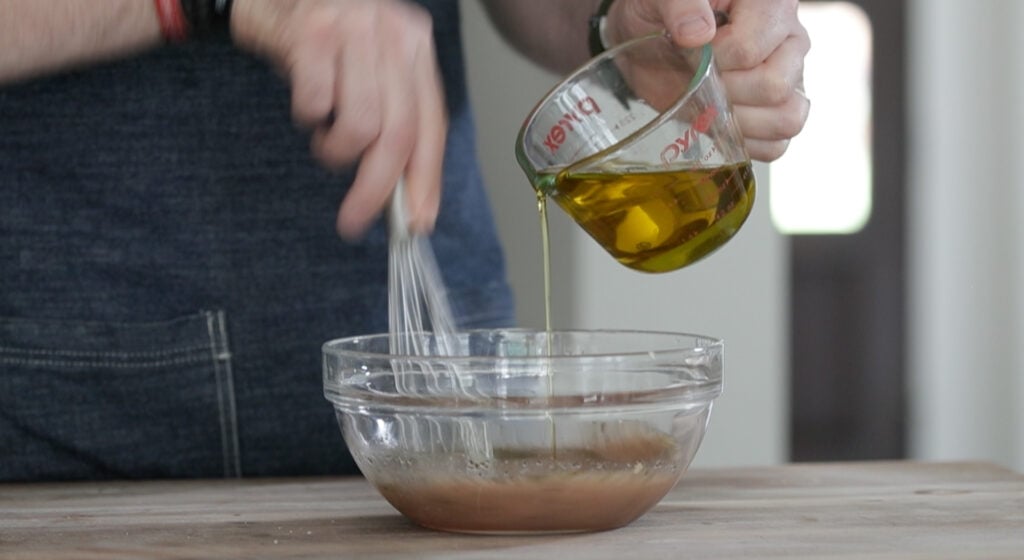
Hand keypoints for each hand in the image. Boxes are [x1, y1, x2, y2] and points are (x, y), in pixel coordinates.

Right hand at [231, 0, 445, 238]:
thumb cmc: (323, 31)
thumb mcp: (371, 61)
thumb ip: (392, 111)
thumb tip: (401, 186)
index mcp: (415, 46)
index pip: (432, 124)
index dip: (427, 179)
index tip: (417, 220)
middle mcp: (393, 35)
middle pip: (400, 134)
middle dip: (377, 189)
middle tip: (354, 220)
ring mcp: (355, 31)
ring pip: (362, 126)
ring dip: (337, 151)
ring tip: (325, 140)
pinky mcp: (313, 34)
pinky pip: (316, 105)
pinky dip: (308, 117)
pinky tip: (306, 105)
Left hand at [605, 0, 809, 160]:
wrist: (650, 37)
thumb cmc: (660, 11)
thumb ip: (680, 4)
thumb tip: (698, 34)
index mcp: (771, 5)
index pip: (749, 50)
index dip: (713, 60)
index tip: (691, 49)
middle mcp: (791, 40)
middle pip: (775, 87)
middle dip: (725, 93)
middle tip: (700, 80)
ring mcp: (791, 78)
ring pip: (787, 119)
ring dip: (738, 123)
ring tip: (710, 105)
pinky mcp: (778, 110)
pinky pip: (777, 145)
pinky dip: (745, 145)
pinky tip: (720, 125)